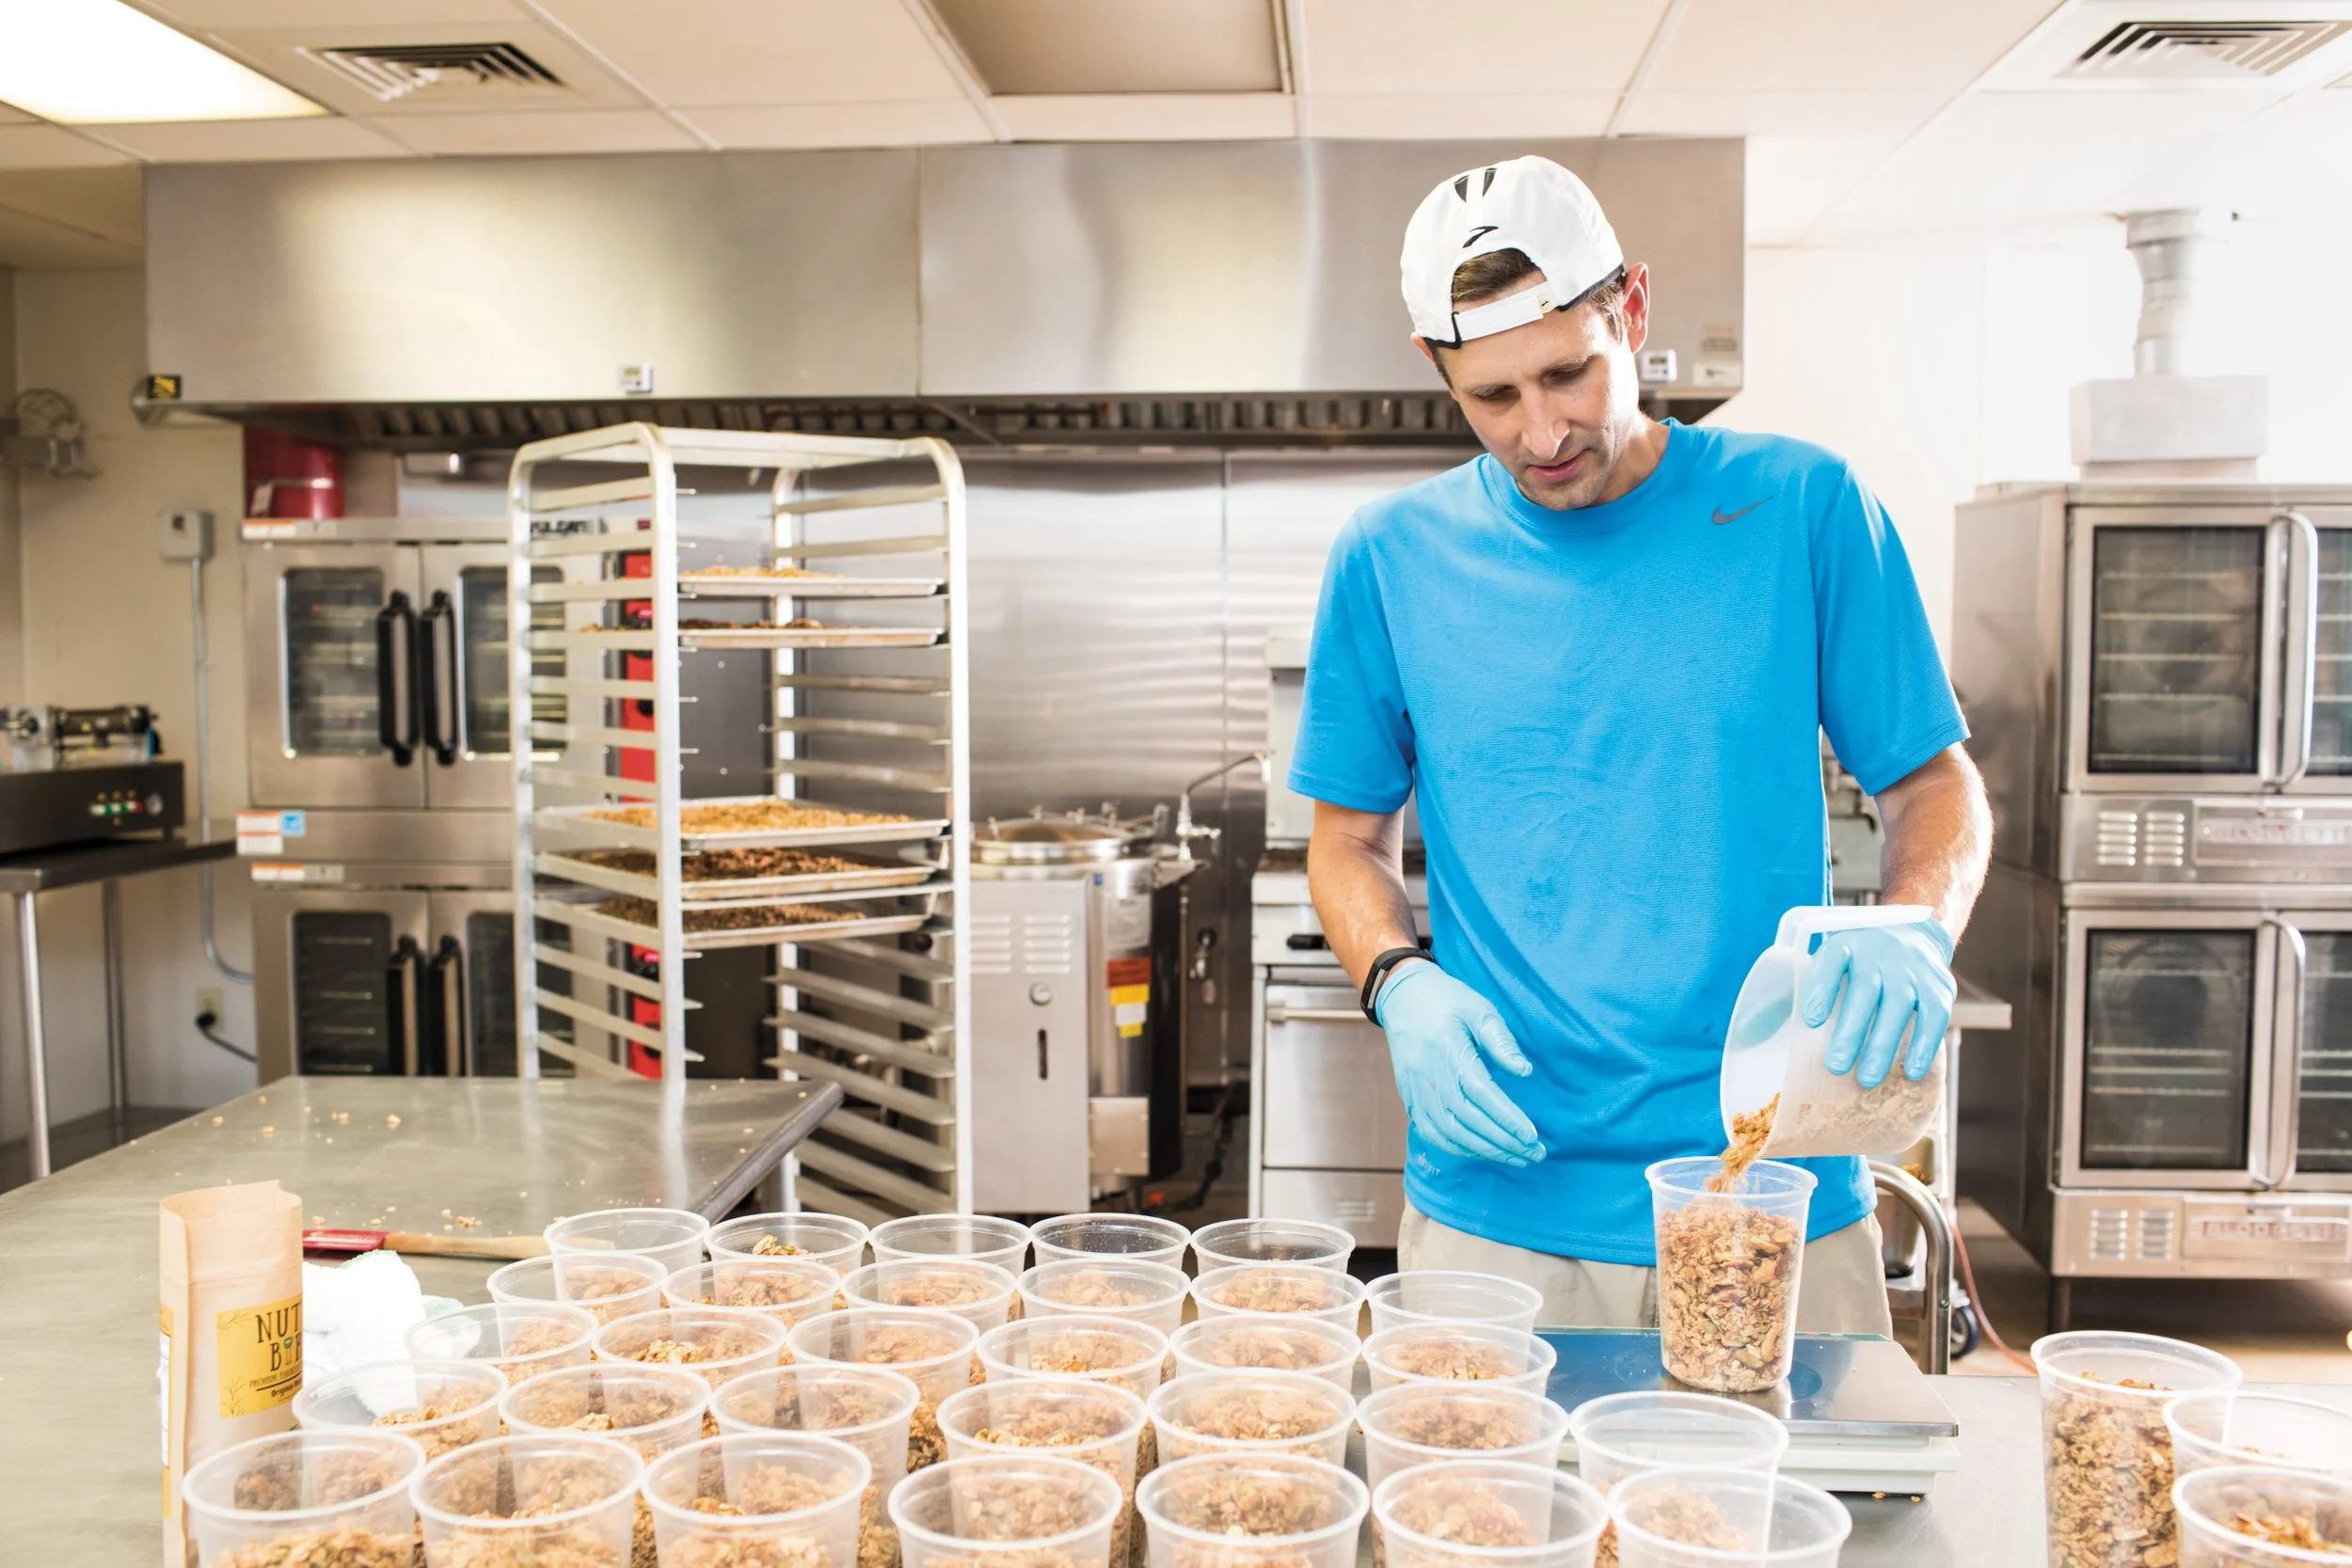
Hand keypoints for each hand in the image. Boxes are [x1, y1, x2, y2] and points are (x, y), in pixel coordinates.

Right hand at [1374, 962, 1544, 1165]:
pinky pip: (1429, 1131)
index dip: (1508, 1120)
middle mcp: (1430, 1075)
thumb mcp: (1479, 1009)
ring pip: (1448, 1132)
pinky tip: (1478, 1151)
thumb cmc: (1447, 999)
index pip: (1483, 1095)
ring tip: (1513, 1157)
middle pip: (1468, 1120)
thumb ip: (1501, 1041)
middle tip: (1534, 1155)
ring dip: (1482, 1150)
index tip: (1532, 1138)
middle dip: (1503, 1143)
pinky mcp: (1409, 1096)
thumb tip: (1525, 1072)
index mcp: (1450, 1052)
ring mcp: (1416, 1089)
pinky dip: (1454, 1147)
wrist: (1401, 995)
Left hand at [1802, 919, 1955, 1088]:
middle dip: (1850, 1032)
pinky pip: (1934, 1016)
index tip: (1811, 1021)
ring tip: (1867, 1079)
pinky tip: (1910, 1071)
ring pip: (1898, 1006)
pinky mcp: (1938, 986)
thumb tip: (1749, 1030)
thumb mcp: (1824, 964)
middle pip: (1864, 992)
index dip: (1821, 989)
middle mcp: (1879, 952)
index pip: (1830, 961)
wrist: (1913, 933)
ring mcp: (1912, 969)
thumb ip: (1790, 994)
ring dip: (1883, 1046)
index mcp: (1845, 945)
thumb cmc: (1858, 960)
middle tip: (1836, 1067)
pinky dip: (1923, 1045)